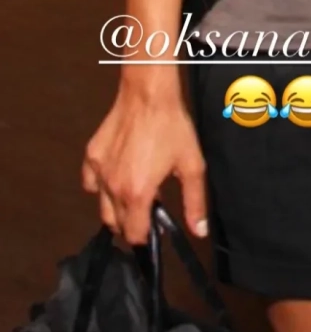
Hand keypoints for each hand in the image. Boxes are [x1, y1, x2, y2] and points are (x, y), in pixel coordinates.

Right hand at [82, 77, 207, 244]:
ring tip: (136, 191)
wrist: (148, 95)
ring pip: (103, 207)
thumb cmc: (171, 126)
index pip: (134, 235)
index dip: (146, 236)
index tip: (156, 227)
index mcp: (137, 193)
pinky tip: (118, 174)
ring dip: (117, 208)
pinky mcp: (91, 157)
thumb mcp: (192, 165)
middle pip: (117, 224)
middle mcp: (113, 187)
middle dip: (133, 222)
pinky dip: (101, 186)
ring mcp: (99, 172)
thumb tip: (199, 230)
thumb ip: (194, 202)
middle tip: (150, 205)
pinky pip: (90, 183)